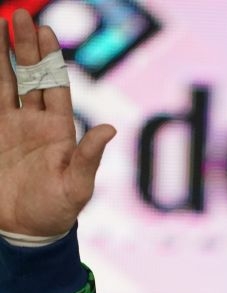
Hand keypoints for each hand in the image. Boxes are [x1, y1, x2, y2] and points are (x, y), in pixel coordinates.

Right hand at [0, 10, 115, 236]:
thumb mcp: (77, 187)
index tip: (46, 32)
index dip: (51, 59)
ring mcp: (14, 127)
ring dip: (5, 55)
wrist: (26, 231)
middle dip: (26, 46)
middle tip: (21, 15)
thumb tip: (110, 129)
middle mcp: (37, 123)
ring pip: (8, 81)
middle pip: (32, 75)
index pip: (56, 86)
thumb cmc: (56, 212)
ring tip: (1, 22)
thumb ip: (89, 157)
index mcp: (59, 130)